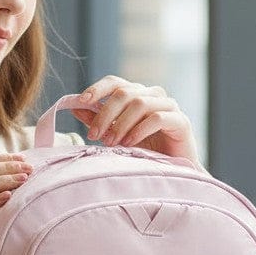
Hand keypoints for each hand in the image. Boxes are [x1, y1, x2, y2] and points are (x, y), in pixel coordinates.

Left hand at [71, 76, 201, 167]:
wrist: (175, 171)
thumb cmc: (147, 151)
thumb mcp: (116, 135)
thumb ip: (98, 120)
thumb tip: (74, 106)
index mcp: (138, 95)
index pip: (115, 82)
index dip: (97, 88)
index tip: (81, 101)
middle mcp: (154, 95)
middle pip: (124, 93)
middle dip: (105, 114)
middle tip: (94, 135)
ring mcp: (169, 107)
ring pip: (139, 103)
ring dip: (120, 123)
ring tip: (111, 143)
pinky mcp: (180, 121)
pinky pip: (157, 118)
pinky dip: (139, 130)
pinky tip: (129, 143)